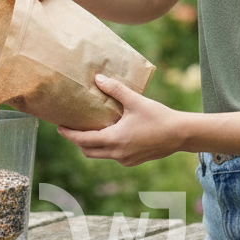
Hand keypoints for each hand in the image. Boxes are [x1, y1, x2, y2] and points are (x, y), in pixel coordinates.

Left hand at [57, 75, 179, 166]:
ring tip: (89, 130)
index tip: (58, 128)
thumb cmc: (158, 116)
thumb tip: (98, 78)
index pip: (83, 140)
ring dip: (92, 145)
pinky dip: (106, 147)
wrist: (180, 134)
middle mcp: (117, 153)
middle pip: (88, 151)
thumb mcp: (135, 101)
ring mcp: (126, 159)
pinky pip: (113, 156)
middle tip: (71, 129)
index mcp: (115, 139)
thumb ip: (115, 90)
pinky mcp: (134, 160)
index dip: (69, 135)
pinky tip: (110, 134)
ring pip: (101, 155)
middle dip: (77, 142)